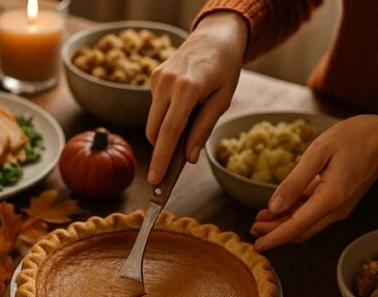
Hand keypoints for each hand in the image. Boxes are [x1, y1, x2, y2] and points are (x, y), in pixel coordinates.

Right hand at [147, 11, 246, 183]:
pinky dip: (166, 114)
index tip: (155, 179)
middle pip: (155, 130)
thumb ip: (203, 129)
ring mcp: (157, 79)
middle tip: (175, 162)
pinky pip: (155, 107)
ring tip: (188, 121)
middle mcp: (167, 83)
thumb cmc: (224, 68)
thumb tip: (189, 158)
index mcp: (187, 89)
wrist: (215, 36)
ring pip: (152, 121)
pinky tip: (183, 104)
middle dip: (162, 149)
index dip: (161, 158)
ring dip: (165, 131)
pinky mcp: (153, 77)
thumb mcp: (222, 100)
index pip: (169, 132)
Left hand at [251, 114, 377, 250]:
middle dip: (274, 233)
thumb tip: (274, 207)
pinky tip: (279, 208)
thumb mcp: (319, 152)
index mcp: (331, 198)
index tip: (256, 245)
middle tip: (252, 228)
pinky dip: (294, 214)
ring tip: (259, 218)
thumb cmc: (355, 137)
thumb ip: (295, 181)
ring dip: (283, 225)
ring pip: (306, 225)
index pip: (296, 227)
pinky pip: (314, 215)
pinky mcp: (340, 202)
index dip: (274, 238)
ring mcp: (340, 208)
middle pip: (299, 231)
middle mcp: (336, 209)